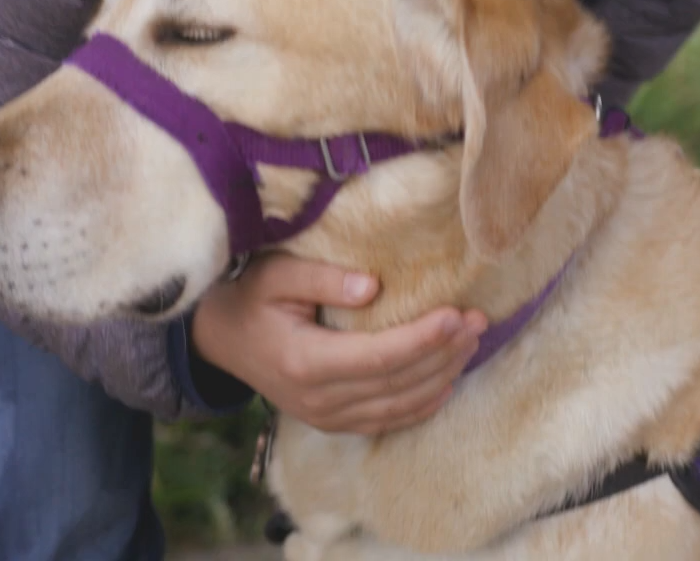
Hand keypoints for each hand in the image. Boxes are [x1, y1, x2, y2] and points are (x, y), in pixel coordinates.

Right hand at [191, 253, 488, 434]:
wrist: (221, 339)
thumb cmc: (252, 299)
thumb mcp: (276, 276)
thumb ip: (321, 279)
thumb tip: (372, 287)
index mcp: (305, 362)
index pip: (379, 357)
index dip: (423, 338)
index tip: (457, 315)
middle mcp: (319, 400)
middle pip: (398, 383)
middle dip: (444, 353)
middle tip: (478, 322)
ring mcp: (326, 417)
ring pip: (399, 405)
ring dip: (442, 376)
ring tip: (472, 342)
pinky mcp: (334, 422)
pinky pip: (387, 420)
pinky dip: (422, 404)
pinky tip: (447, 381)